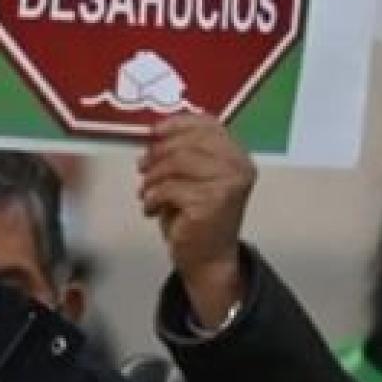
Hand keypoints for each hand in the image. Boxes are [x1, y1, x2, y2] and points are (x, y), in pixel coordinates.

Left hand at [138, 114, 256, 328]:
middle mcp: (238, 166)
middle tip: (142, 167)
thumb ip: (183, 152)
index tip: (154, 132)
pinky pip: (169, 188)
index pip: (208, 125)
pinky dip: (153, 198)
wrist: (207, 257)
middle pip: (188, 142)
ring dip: (152, 178)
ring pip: (176, 163)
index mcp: (237, 155)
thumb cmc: (196, 216)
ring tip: (147, 193)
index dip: (177, 124)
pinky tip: (153, 209)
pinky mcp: (212, 202)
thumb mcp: (191, 177)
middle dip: (157, 154)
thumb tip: (153, 135)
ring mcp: (228, 184)